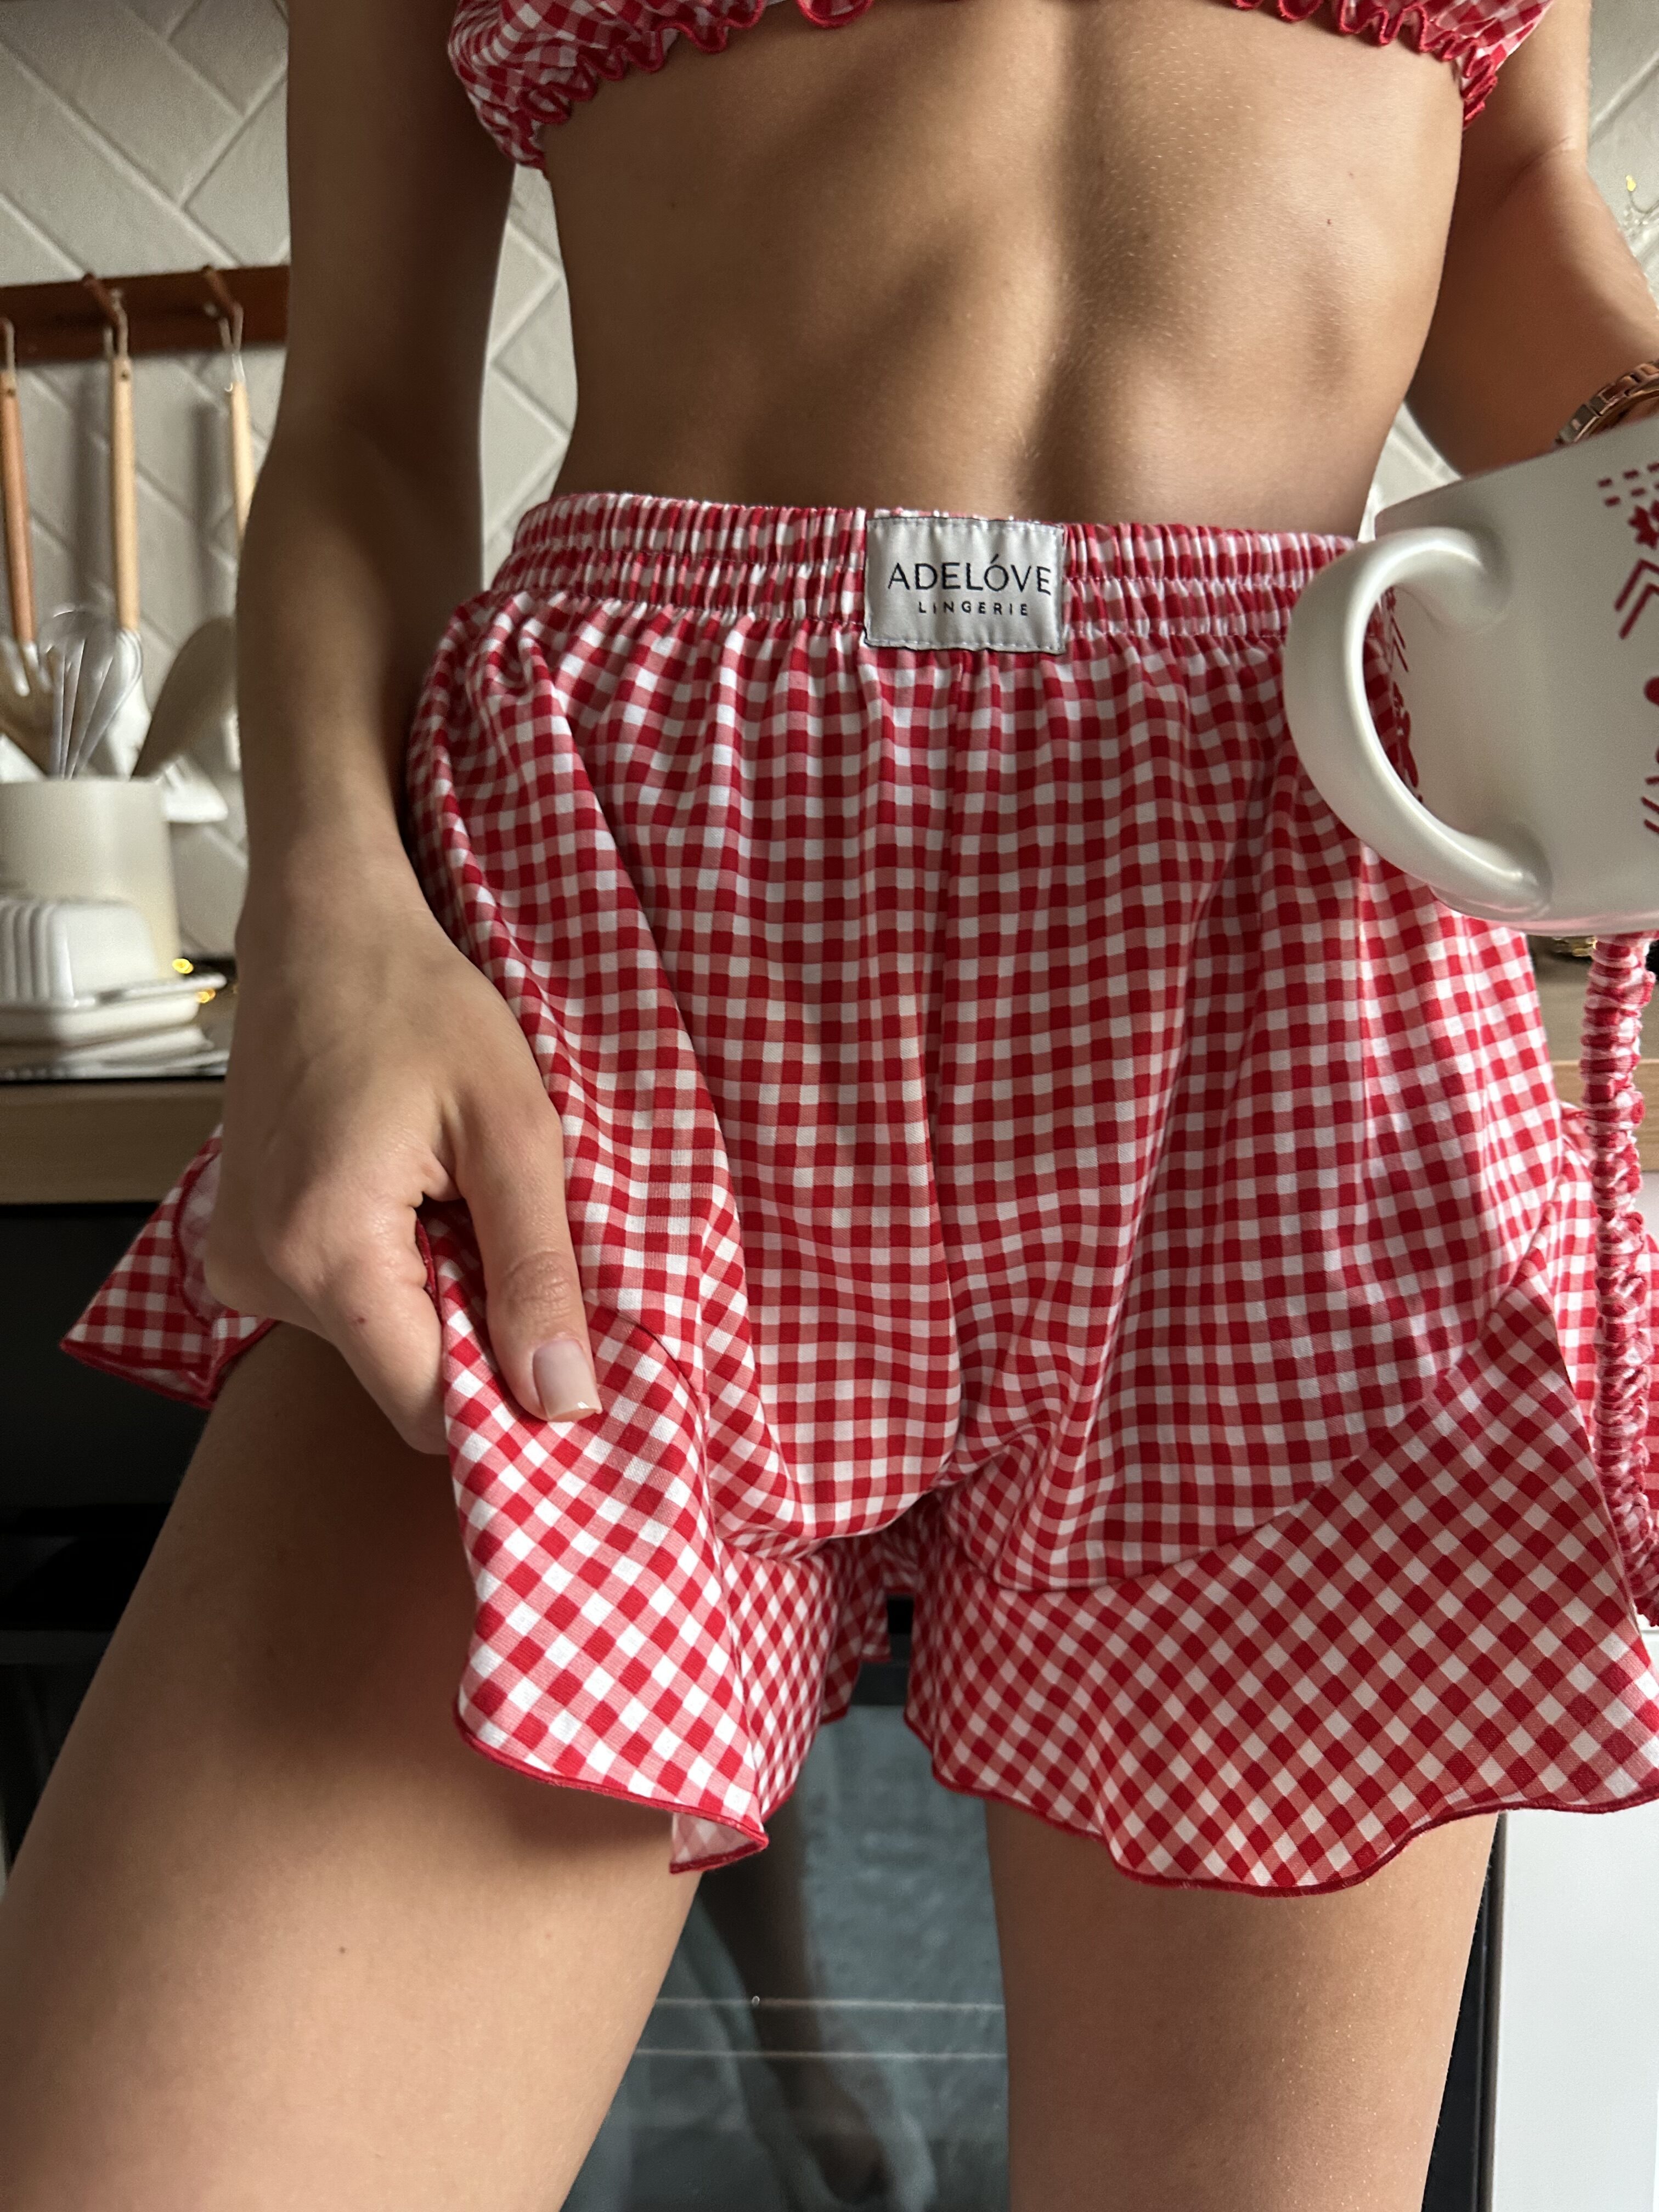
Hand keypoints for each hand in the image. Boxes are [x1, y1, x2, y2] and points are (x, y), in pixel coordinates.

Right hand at [204, 870, 600, 1454]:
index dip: (510, 1398)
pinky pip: (344, 1302)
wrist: (326, 929)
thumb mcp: (515, 1133)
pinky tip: (413, 1191)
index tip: (565, 1358)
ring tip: (452, 1191)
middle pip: (403, 1377)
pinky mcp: (244, 1247)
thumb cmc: (419, 1003)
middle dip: (478, 1331)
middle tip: (507, 1227)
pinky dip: (398, 1267)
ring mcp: (241, 1263)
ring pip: (377, 1341)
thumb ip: (538, 1273)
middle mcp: (263, 1276)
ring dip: (439, 1290)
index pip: (429, 1410)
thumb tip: (563, 1400)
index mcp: (326, 1255)